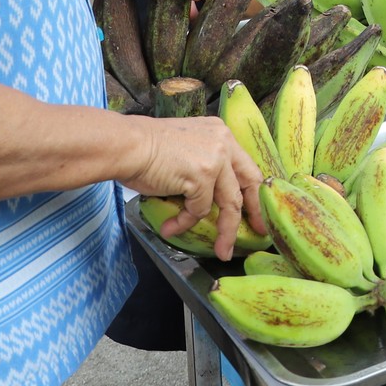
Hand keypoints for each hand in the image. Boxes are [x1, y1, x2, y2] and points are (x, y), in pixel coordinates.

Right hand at [119, 116, 266, 261]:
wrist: (126, 146)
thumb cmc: (145, 150)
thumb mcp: (186, 149)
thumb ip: (203, 164)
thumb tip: (210, 196)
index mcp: (221, 134)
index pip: (246, 165)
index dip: (253, 191)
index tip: (256, 210)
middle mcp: (223, 142)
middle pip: (249, 183)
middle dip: (255, 212)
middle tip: (259, 233)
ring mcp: (215, 158)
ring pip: (229, 203)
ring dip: (225, 232)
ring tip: (221, 252)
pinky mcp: (202, 176)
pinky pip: (199, 211)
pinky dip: (185, 223)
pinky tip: (170, 227)